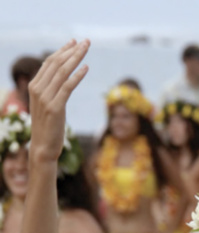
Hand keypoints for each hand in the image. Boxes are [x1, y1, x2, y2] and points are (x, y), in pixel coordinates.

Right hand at [28, 40, 88, 164]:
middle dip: (72, 51)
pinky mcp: (55, 107)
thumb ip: (51, 92)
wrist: (43, 147)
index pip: (49, 63)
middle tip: (86, 41)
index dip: (62, 51)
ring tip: (87, 49)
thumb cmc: (49, 128)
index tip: (74, 42)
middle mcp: (38, 89)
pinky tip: (86, 68)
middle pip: (56, 64)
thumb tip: (62, 82)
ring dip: (76, 58)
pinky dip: (76, 76)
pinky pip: (67, 87)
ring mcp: (45, 98)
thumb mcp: (47, 106)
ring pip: (62, 72)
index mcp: (34, 86)